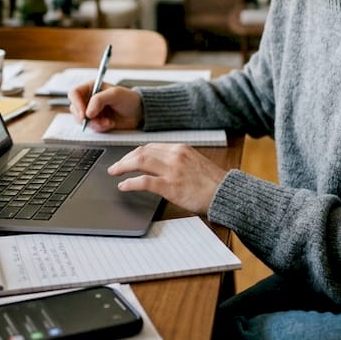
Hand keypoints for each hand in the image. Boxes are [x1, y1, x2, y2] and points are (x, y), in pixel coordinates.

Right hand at [70, 81, 141, 131]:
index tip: (83, 114)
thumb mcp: (115, 94)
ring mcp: (91, 111)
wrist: (138, 113)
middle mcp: (88, 99)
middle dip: (86, 117)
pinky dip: (99, 127)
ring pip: (81, 120)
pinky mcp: (95, 121)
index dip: (76, 104)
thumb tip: (87, 113)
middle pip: (75, 109)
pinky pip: (90, 127)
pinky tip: (110, 124)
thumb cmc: (128, 99)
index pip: (74, 94)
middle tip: (97, 120)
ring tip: (108, 122)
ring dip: (95, 123)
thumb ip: (99, 100)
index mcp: (91, 87)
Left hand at [108, 144, 227, 214]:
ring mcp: (172, 170)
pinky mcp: (171, 186)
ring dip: (123, 167)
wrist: (225, 193)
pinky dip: (131, 183)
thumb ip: (178, 160)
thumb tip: (160, 164)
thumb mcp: (195, 162)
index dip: (135, 153)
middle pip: (141, 152)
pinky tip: (124, 186)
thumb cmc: (212, 182)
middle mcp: (175, 155)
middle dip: (125, 159)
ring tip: (115, 173)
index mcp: (180, 149)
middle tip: (115, 167)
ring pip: (139, 162)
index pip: (150, 147)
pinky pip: (144, 181)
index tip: (127, 159)